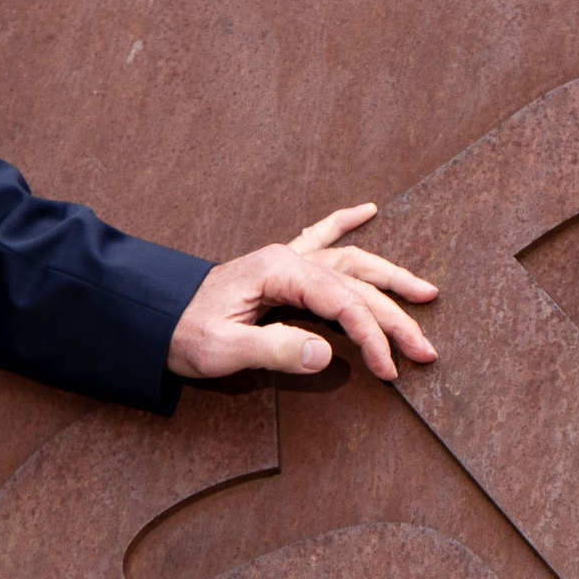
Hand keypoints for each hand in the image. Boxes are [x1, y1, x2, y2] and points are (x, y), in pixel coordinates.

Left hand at [167, 204, 438, 382]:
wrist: (152, 316)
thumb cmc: (184, 333)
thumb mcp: (223, 350)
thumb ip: (274, 349)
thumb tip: (326, 354)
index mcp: (278, 273)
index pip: (342, 304)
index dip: (372, 336)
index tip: (389, 369)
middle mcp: (288, 259)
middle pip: (356, 285)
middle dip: (395, 318)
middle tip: (425, 351)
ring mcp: (285, 259)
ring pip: (352, 263)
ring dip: (390, 278)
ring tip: (426, 293)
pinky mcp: (279, 267)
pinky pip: (320, 236)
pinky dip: (343, 222)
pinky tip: (366, 209)